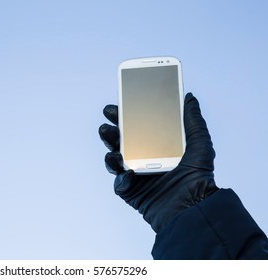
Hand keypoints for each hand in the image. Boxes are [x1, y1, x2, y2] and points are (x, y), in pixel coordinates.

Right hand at [99, 93, 218, 232]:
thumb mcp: (199, 144)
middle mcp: (143, 160)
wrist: (195, 207)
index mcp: (156, 148)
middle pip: (121, 143)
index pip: (136, 129)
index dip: (125, 118)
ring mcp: (135, 177)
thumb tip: (189, 97)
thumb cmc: (199, 178)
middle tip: (107, 121)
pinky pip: (119, 184)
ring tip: (111, 147)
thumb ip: (193, 120)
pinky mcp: (131, 193)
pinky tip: (128, 173)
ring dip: (109, 152)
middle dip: (111, 132)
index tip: (118, 106)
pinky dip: (121, 178)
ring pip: (115, 161)